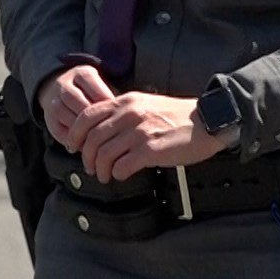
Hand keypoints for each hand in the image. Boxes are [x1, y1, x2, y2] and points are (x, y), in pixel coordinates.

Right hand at [36, 64, 115, 147]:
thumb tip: (124, 116)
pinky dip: (73, 140)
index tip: (119, 119)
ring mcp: (54, 101)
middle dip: (94, 120)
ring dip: (82, 131)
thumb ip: (112, 100)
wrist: (61, 91)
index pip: (96, 91)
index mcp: (82, 74)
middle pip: (78, 102)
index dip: (109, 108)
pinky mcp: (49, 119)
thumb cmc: (92, 94)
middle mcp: (64, 85)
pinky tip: (85, 145)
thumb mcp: (102, 88)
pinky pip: (59, 131)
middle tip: (108, 133)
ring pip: (66, 116)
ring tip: (97, 141)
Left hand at [69, 92, 228, 182]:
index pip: (87, 115)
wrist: (206, 120)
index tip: (73, 146)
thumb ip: (123, 113)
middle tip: (90, 168)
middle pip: (92, 138)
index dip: (75, 133)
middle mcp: (129, 114)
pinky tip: (122, 175)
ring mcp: (140, 132)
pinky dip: (118, 174)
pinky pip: (123, 166)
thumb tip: (102, 131)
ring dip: (101, 169)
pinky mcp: (151, 149)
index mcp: (126, 102)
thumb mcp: (145, 104)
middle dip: (87, 157)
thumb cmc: (177, 116)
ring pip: (104, 154)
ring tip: (105, 176)